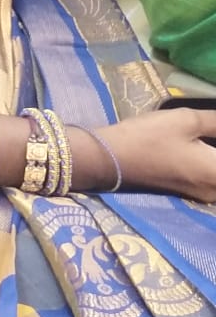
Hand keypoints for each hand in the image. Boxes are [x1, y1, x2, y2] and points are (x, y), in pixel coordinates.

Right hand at [75, 108, 215, 202]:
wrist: (112, 159)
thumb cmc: (150, 137)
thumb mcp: (186, 121)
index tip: (215, 130)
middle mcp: (215, 192)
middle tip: (211, 132)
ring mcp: (203, 195)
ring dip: (215, 157)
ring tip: (209, 138)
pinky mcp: (191, 192)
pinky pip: (214, 181)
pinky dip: (213, 166)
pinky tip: (207, 148)